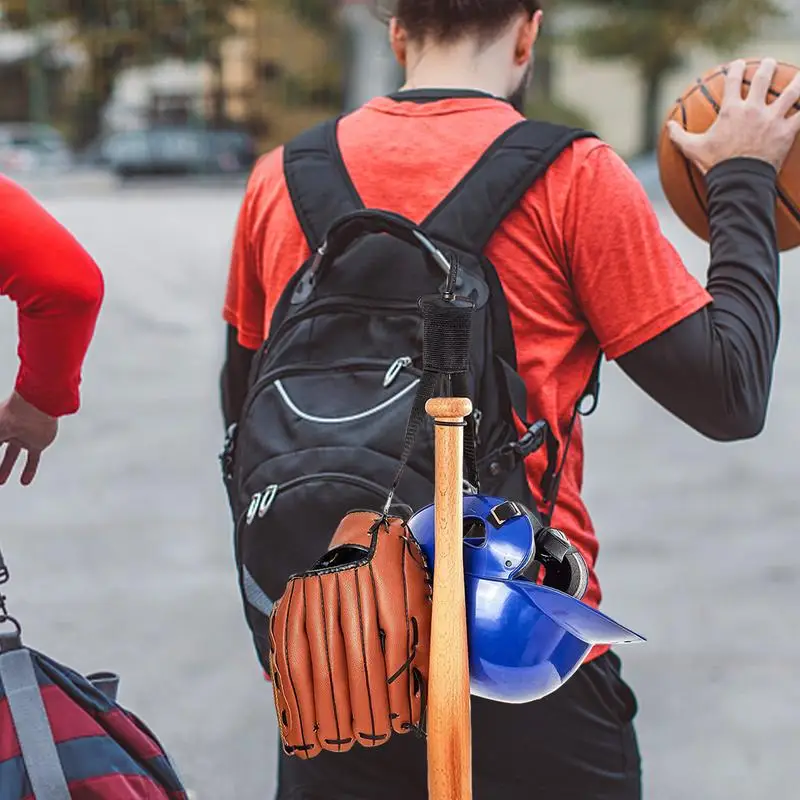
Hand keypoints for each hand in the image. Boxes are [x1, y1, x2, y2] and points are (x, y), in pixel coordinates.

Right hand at [0, 391, 57, 484]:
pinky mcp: (38, 443)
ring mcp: (23, 437)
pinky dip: (29, 470)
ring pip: (13, 454)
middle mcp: (9, 430)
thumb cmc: (10, 415)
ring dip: (6, 467)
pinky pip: (33, 459)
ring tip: (1, 481)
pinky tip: (25, 482)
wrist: (36, 406)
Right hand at [668, 58, 799, 174]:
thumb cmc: (714, 165)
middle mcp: (753, 109)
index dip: (736, 69)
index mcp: (731, 110)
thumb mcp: (692, 149)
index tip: (738, 64)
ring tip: (799, 75)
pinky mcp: (786, 132)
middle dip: (766, 68)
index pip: (733, 81)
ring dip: (797, 81)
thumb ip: (679, 135)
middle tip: (768, 63)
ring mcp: (772, 119)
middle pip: (763, 79)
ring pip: (791, 92)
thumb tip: (668, 125)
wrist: (737, 181)